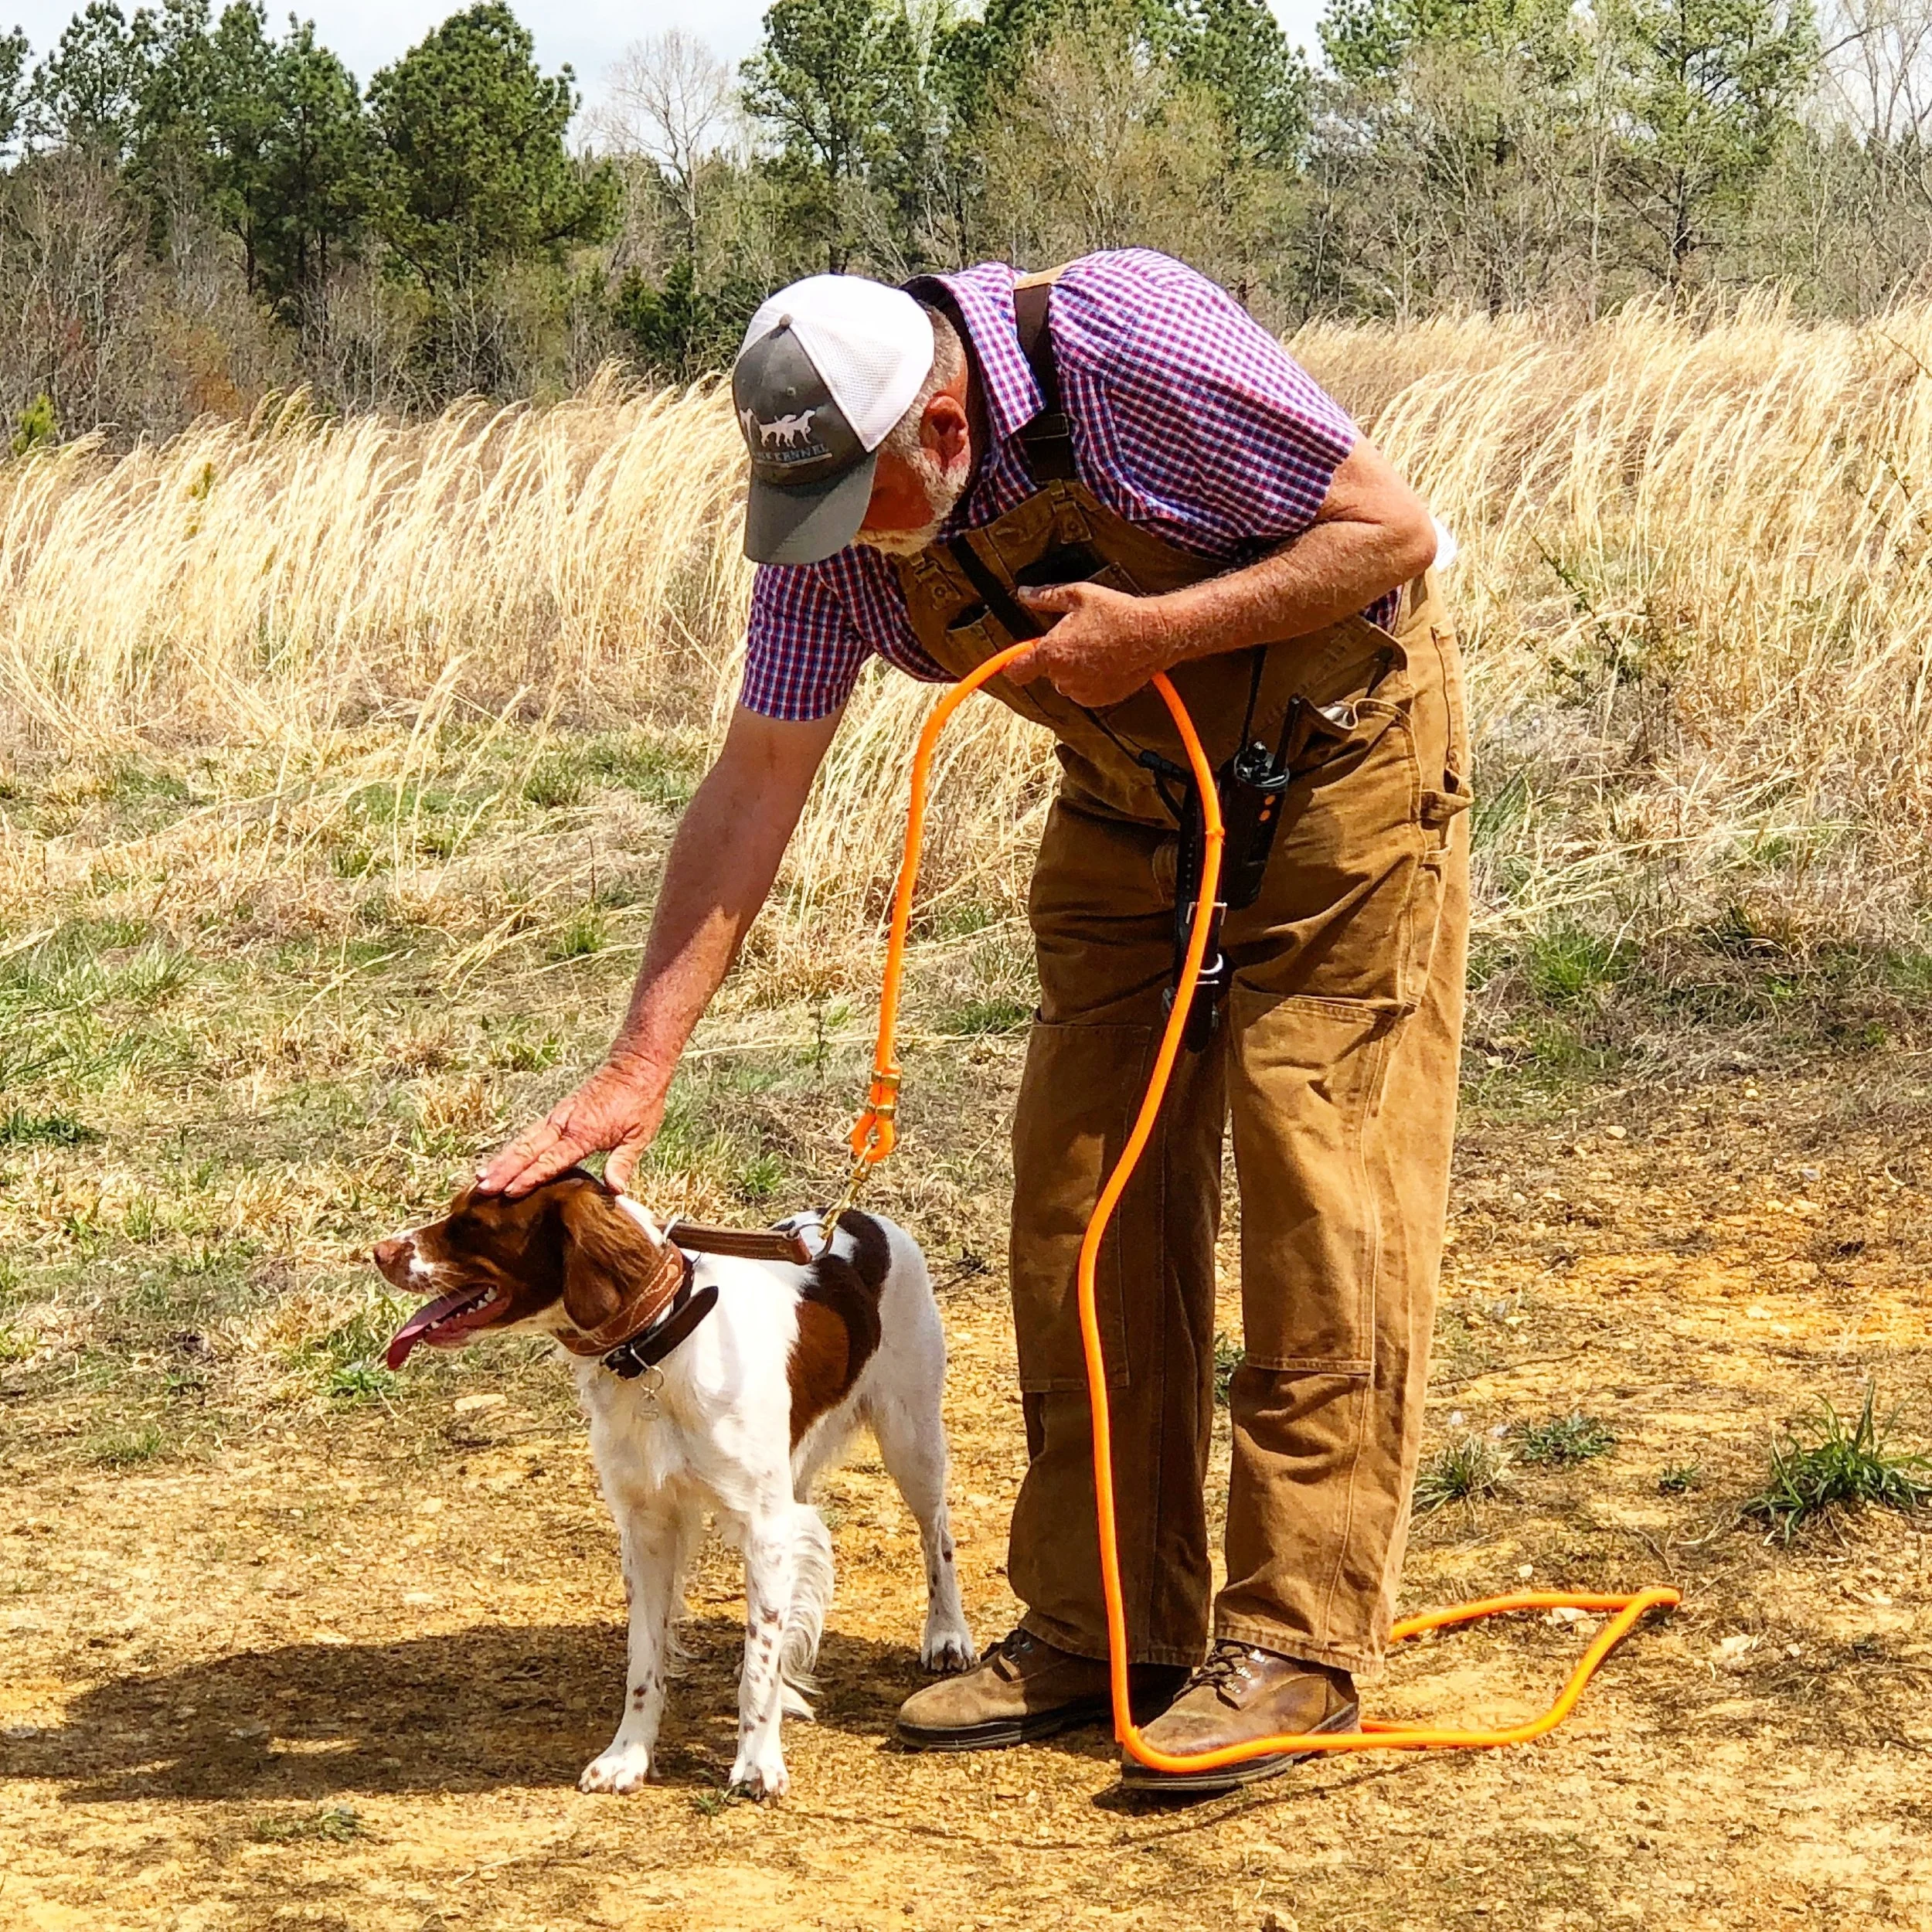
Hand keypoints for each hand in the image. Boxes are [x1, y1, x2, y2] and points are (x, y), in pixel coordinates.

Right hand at [476, 1058, 667, 1197]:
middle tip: (483, 1188)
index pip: (551, 1160)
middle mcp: (564, 1124)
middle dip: (505, 1170)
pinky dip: (513, 1148)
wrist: (635, 1067)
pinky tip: (502, 1159)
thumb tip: (615, 1190)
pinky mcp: (558, 1113)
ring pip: (524, 1141)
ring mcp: (558, 1117)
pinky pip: (530, 1133)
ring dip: (502, 1159)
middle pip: (528, 1150)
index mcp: (584, 1133)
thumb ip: (623, 1162)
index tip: (509, 1192)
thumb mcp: (639, 1135)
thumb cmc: (640, 1102)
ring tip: (481, 1177)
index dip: (530, 1177)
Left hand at [1003, 581, 1179, 707]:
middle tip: (1078, 636)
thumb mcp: (1078, 595)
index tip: (1016, 658)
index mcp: (1052, 653)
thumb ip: (1045, 597)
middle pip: (1047, 672)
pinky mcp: (1100, 699)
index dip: (1013, 663)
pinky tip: (1106, 661)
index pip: (1016, 670)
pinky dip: (1091, 680)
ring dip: (1074, 670)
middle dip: (1057, 657)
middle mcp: (1064, 677)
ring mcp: (1082, 691)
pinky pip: (1085, 691)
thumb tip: (1023, 593)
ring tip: (1097, 647)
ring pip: (1067, 682)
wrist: (1154, 635)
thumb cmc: (1117, 613)